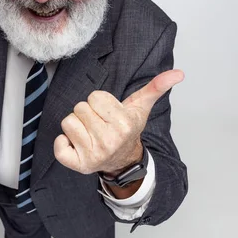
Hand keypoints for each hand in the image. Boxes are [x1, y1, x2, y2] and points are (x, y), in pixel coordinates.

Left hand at [53, 69, 184, 174]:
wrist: (122, 160)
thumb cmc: (127, 129)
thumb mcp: (140, 107)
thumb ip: (156, 87)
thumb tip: (178, 73)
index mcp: (123, 124)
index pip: (94, 96)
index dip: (99, 103)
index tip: (108, 114)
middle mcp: (109, 140)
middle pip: (79, 108)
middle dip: (87, 113)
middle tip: (99, 124)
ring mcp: (93, 154)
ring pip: (68, 122)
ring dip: (76, 126)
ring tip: (90, 133)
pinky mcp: (79, 165)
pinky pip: (58, 145)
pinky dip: (63, 143)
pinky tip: (77, 144)